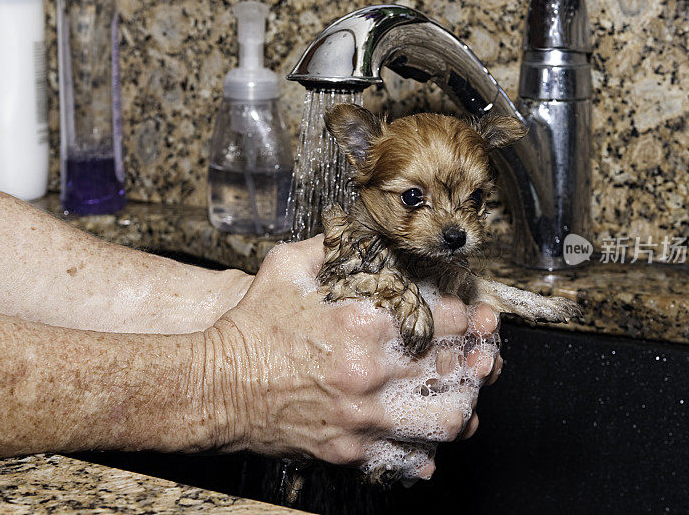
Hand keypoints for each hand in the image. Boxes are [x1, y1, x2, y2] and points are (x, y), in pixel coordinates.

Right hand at [204, 235, 500, 475]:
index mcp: (364, 324)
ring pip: (446, 421)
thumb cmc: (250, 329)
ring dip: (460, 406)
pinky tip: (426, 435)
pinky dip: (428, 450)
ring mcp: (363, 416)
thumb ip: (334, 244)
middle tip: (473, 355)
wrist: (215, 387)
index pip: (446, 320)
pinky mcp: (351, 449)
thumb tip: (361, 229)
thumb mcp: (287, 267)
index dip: (464, 317)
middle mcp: (371, 373)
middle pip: (454, 370)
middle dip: (472, 361)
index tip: (462, 317)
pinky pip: (410, 459)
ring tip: (458, 394)